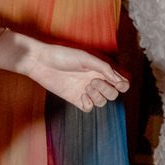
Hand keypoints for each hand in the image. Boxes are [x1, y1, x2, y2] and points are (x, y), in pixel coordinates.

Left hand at [5, 36, 128, 111]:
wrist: (41, 62)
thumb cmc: (63, 55)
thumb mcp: (86, 58)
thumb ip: (104, 68)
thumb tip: (120, 81)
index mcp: (101, 70)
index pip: (121, 82)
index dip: (123, 86)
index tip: (117, 84)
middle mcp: (95, 80)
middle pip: (113, 94)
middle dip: (107, 90)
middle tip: (93, 81)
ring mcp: (85, 91)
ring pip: (102, 102)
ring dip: (97, 96)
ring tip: (86, 87)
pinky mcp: (75, 98)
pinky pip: (88, 108)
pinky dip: (88, 104)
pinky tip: (81, 96)